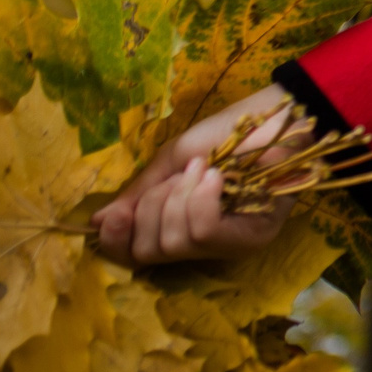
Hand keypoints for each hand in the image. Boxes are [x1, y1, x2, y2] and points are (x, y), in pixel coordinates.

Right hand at [93, 84, 299, 265]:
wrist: (277, 115)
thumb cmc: (228, 134)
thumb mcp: (174, 160)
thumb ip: (139, 192)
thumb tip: (94, 223)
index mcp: (179, 226)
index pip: (135, 255)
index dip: (116, 240)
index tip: (111, 214)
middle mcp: (203, 246)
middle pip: (150, 252)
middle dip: (152, 208)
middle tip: (181, 174)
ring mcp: (228, 247)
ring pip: (175, 243)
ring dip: (178, 197)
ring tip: (203, 169)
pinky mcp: (251, 238)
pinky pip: (203, 233)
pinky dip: (199, 201)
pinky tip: (214, 178)